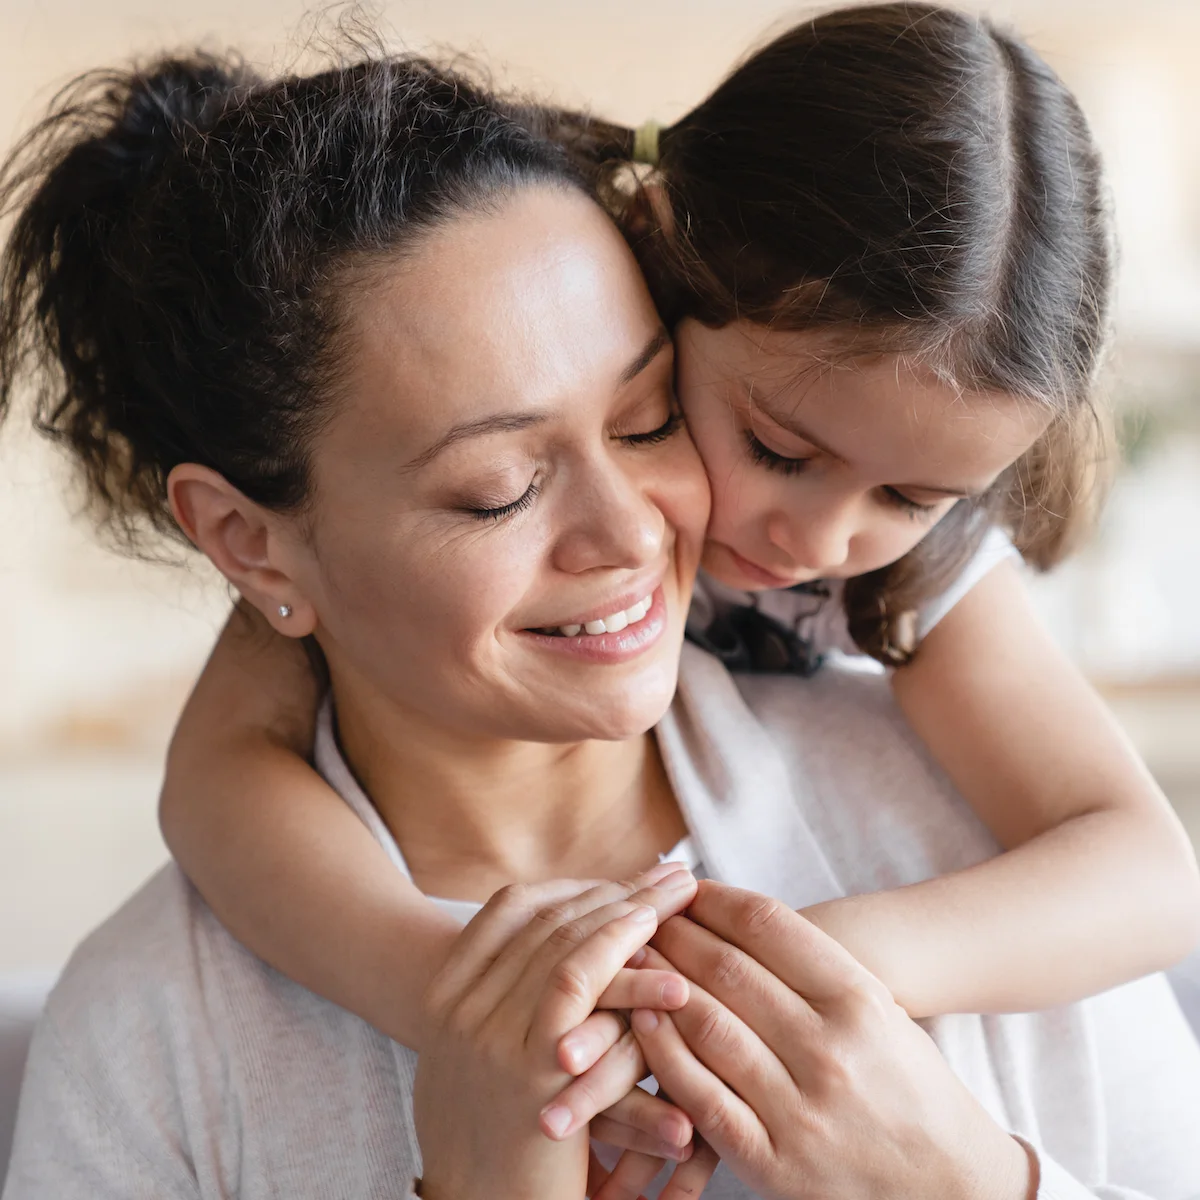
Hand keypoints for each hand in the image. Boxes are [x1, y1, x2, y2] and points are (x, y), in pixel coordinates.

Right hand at [412, 866, 695, 1199]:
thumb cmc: (493, 1146)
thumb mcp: (480, 1063)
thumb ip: (504, 1005)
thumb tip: (554, 952)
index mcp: (445, 995)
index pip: (514, 908)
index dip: (577, 885)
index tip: (628, 875)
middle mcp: (460, 1005)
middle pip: (550, 917)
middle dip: (618, 888)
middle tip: (673, 872)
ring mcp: (488, 1034)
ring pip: (567, 943)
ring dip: (633, 911)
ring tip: (686, 896)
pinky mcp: (528, 1070)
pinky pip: (579, 988)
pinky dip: (626, 962)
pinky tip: (672, 960)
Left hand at [630, 881, 1034, 1199]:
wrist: (955, 1190)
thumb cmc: (912, 1089)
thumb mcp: (881, 1011)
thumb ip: (815, 969)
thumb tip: (738, 916)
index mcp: (859, 1001)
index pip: (768, 926)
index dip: (716, 898)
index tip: (686, 884)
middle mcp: (830, 1050)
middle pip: (729, 969)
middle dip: (677, 933)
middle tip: (645, 913)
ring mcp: (799, 1109)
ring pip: (708, 1026)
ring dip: (660, 984)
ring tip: (632, 958)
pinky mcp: (774, 1163)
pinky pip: (702, 1097)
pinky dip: (666, 1056)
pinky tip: (645, 1024)